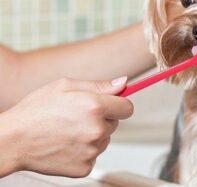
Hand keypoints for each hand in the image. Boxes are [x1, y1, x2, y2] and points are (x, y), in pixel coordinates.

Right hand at [0, 77, 132, 177]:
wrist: (14, 140)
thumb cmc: (36, 110)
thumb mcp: (66, 85)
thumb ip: (99, 85)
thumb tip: (123, 83)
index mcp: (95, 107)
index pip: (127, 107)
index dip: (119, 104)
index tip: (112, 104)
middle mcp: (97, 130)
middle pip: (115, 123)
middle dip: (103, 118)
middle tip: (80, 116)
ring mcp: (92, 150)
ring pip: (105, 139)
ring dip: (94, 134)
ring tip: (70, 129)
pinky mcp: (85, 167)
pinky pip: (94, 154)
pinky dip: (85, 150)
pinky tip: (68, 143)